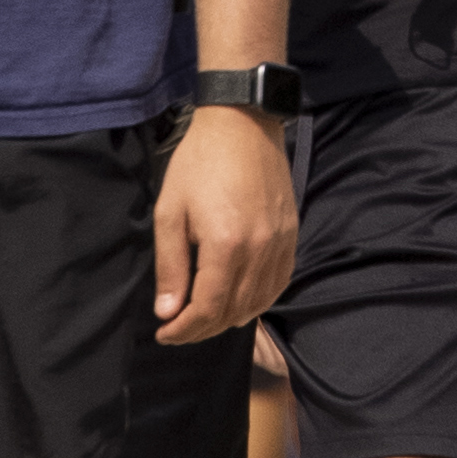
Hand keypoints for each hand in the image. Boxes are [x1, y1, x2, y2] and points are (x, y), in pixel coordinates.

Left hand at [156, 105, 296, 339]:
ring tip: (205, 318)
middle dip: (203, 329)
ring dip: (230, 318)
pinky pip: (278, 282)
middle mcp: (259, 249)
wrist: (242, 124)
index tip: (165, 333)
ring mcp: (280, 243)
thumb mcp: (170, 212)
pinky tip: (239, 300)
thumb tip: (168, 312)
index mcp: (226, 244)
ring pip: (259, 302)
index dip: (185, 330)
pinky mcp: (291, 235)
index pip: (208, 308)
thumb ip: (171, 266)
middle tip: (179, 328)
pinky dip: (258, 300)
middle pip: (234, 311)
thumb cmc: (198, 163)